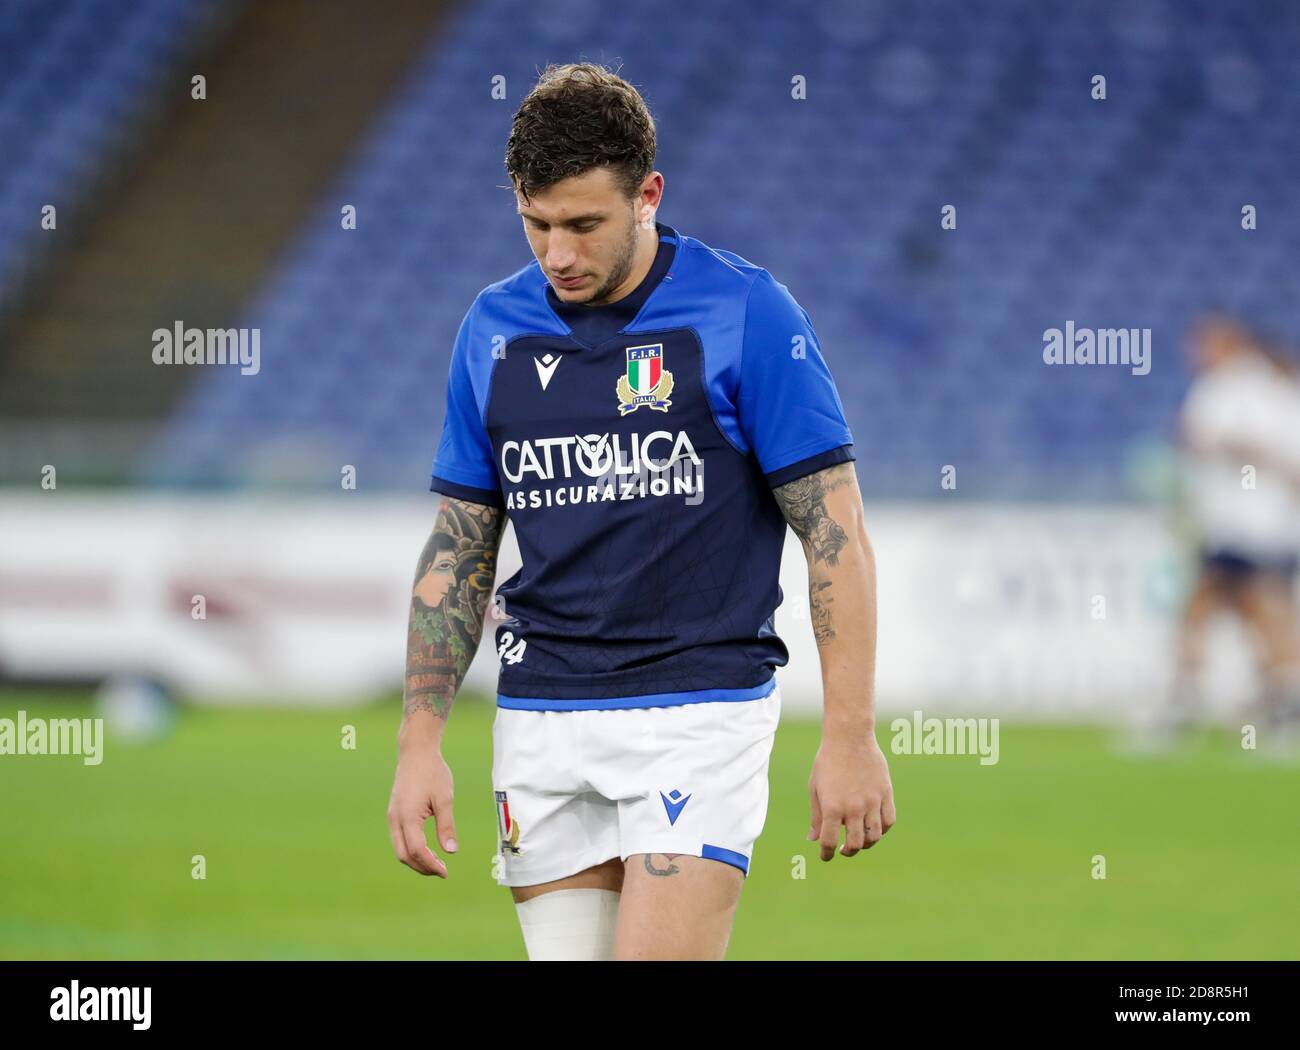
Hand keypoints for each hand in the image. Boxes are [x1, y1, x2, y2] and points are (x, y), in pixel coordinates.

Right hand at [387, 744, 456, 877]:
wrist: (416, 752)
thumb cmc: (432, 772)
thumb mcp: (445, 799)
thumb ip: (447, 826)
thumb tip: (451, 851)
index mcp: (407, 817)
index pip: (417, 850)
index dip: (431, 865)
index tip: (446, 872)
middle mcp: (395, 819)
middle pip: (404, 855)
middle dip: (422, 867)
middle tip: (442, 871)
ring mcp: (392, 816)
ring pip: (399, 849)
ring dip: (416, 860)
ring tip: (437, 863)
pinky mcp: (394, 813)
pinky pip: (399, 839)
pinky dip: (411, 849)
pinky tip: (427, 849)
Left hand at [808, 730, 895, 860]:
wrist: (849, 738)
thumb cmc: (827, 762)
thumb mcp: (815, 788)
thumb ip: (817, 816)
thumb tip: (813, 839)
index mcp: (833, 808)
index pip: (829, 842)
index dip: (826, 854)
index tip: (826, 856)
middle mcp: (854, 808)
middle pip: (855, 844)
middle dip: (848, 851)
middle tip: (844, 849)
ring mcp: (872, 801)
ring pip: (874, 836)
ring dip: (866, 843)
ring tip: (859, 840)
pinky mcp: (885, 794)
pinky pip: (888, 821)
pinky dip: (882, 830)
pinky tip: (874, 827)